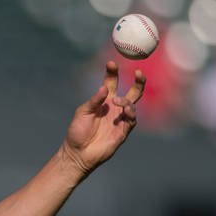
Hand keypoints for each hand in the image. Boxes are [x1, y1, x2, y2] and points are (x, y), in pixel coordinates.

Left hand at [61, 61, 145, 177]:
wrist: (78, 153)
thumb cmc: (77, 132)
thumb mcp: (83, 112)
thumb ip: (94, 100)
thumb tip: (105, 88)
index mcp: (103, 101)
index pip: (112, 83)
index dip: (112, 73)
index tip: (111, 63)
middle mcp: (114, 108)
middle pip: (132, 92)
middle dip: (138, 81)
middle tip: (138, 72)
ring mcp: (120, 119)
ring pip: (132, 105)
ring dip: (127, 101)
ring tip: (118, 102)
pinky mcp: (123, 131)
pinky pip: (131, 120)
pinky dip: (130, 113)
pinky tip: (126, 110)